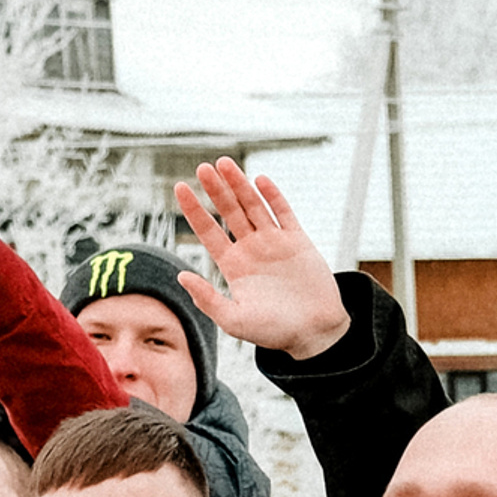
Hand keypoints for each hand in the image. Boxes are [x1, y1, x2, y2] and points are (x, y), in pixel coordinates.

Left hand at [173, 160, 348, 358]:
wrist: (316, 333)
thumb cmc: (275, 332)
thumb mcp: (235, 321)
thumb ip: (208, 300)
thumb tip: (181, 276)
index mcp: (233, 266)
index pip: (208, 231)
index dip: (194, 210)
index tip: (180, 188)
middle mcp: (251, 250)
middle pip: (229, 212)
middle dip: (215, 190)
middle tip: (202, 168)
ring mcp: (274, 243)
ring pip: (253, 207)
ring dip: (239, 185)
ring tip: (224, 163)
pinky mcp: (299, 242)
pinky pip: (284, 213)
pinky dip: (273, 196)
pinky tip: (259, 180)